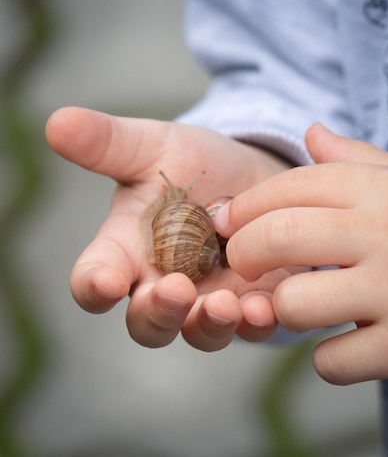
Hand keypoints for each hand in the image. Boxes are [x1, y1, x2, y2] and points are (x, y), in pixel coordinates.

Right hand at [45, 106, 296, 349]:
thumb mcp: (152, 147)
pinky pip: (250, 329)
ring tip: (224, 304)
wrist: (253, 173)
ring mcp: (207, 302)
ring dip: (207, 326)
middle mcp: (162, 286)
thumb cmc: (194, 164)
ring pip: (197, 335)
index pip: (96, 278)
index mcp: (128, 251)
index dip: (94, 286)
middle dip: (157, 313)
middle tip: (174, 290)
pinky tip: (263, 308)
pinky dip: (255, 325)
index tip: (105, 282)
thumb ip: (108, 142)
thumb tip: (56, 122)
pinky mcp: (250, 305)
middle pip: (146, 323)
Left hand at [215, 123, 387, 383]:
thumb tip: (312, 132)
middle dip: (244, 254)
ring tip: (309, 307)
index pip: (291, 186)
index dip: (245, 206)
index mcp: (384, 190)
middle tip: (243, 267)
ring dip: (287, 311)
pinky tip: (350, 346)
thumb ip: (358, 163)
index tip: (225, 223)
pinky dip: (331, 360)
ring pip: (295, 303)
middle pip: (278, 237)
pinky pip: (331, 361)